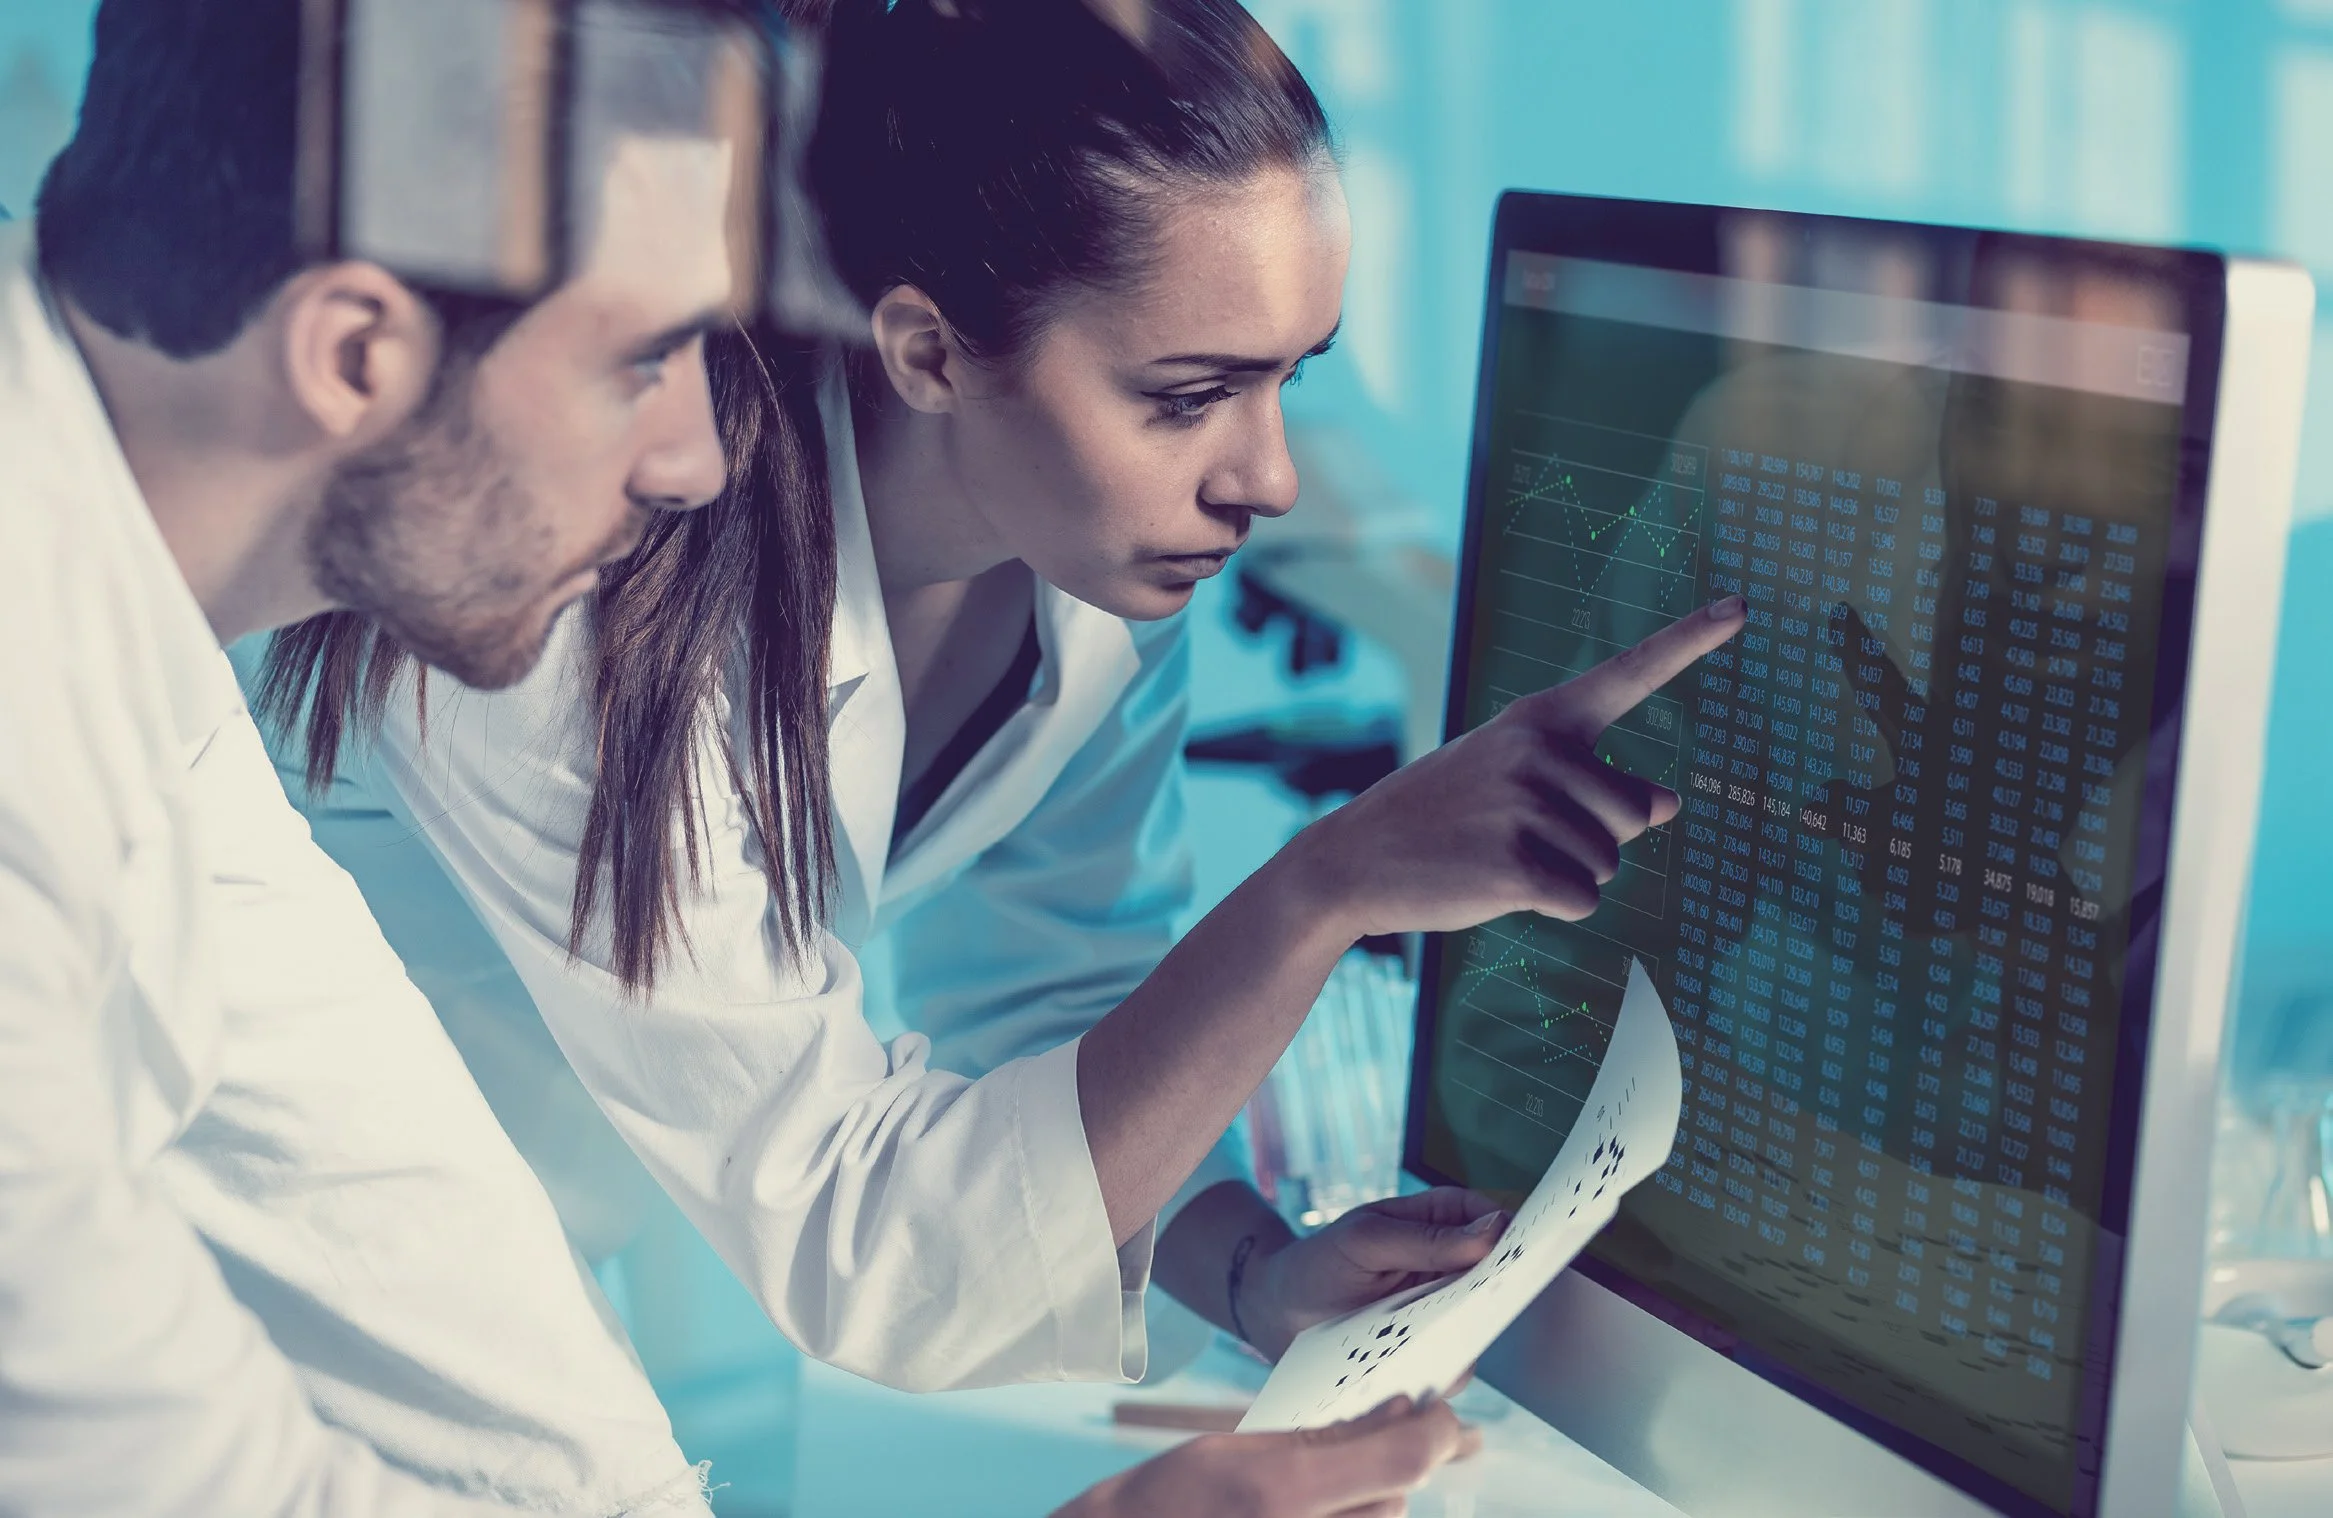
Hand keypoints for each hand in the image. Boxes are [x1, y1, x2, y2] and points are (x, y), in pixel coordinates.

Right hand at [1054, 1395, 1478, 1517]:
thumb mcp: (1234, 1449)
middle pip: (1396, 1495)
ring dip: (1366, 1502)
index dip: (1437, 1431)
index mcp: (1282, 1491)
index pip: (1403, 1459)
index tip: (1440, 1414)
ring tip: (1308, 1495)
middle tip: (1355, 1444)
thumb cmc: (1166, 1501)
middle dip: (1385, 1463)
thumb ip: (1321, 1436)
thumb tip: (1395, 1411)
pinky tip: (1313, 1509)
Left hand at [1239, 1189, 1509, 1360]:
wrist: (1278, 1314)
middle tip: (1481, 1302)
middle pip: (1498, 1275)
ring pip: (1482, 1325)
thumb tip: (1491, 1231)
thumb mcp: (1364, 1241)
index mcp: (1439, 1219)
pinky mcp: (1430, 1352)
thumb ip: (1425, 1238)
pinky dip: (1444, 1369)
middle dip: (1499, 1290)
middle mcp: (1450, 1265)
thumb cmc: (1319, 1263)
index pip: (1493, 1218)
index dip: (1515, 1233)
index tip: (1525, 1252)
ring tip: (1433, 1340)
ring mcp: (1442, 1310)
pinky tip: (1420, 1370)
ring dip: (1468, 1335)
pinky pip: (1456, 1364)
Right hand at [1281, 599, 1746, 941]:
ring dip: (1567, 877)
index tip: (1741, 606)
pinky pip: (1582, 901)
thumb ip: (1592, 783)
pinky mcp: (1518, 865)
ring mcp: (1526, 805)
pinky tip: (1494, 887)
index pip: (1629, 673)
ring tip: (1497, 857)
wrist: (1351, 859)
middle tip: (1515, 836)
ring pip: (1609, 863)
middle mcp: (1538, 750)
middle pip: (1634, 814)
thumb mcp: (1513, 781)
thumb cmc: (1442, 818)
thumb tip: (1670, 801)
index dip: (1690, 641)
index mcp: (1540, 718)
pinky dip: (1551, 909)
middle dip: (1592, 840)